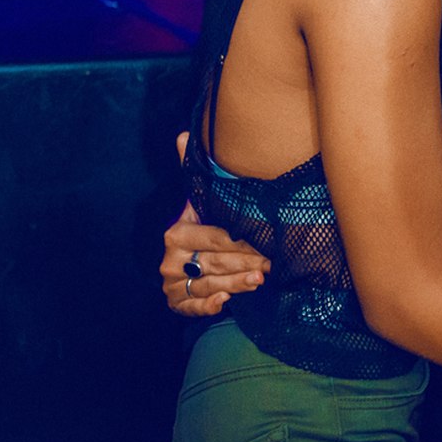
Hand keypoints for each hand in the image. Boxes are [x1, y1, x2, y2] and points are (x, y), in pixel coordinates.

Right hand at [161, 132, 271, 316]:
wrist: (189, 259)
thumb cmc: (203, 226)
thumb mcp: (201, 199)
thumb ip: (192, 169)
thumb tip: (184, 133)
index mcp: (177, 232)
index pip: (214, 238)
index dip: (242, 243)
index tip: (266, 246)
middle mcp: (171, 258)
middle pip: (214, 262)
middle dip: (245, 262)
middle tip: (270, 264)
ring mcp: (172, 282)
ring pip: (208, 284)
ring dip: (235, 283)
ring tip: (260, 279)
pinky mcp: (176, 302)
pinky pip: (191, 307)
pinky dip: (207, 306)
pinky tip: (226, 301)